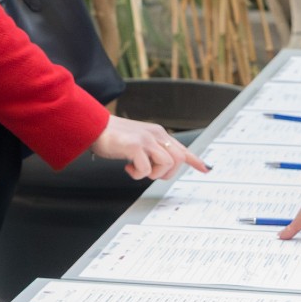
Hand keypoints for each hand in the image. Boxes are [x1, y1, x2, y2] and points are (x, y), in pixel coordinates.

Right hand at [90, 115, 206, 180]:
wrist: (95, 127)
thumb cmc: (114, 137)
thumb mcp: (138, 141)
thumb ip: (152, 150)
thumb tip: (161, 164)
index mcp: (158, 134)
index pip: (182, 148)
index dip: (195, 160)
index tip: (206, 169)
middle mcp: (156, 134)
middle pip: (178, 159)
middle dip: (167, 173)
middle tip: (150, 173)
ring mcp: (146, 139)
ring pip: (166, 164)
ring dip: (153, 174)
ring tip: (137, 169)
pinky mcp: (135, 146)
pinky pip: (146, 169)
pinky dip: (137, 174)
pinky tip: (127, 166)